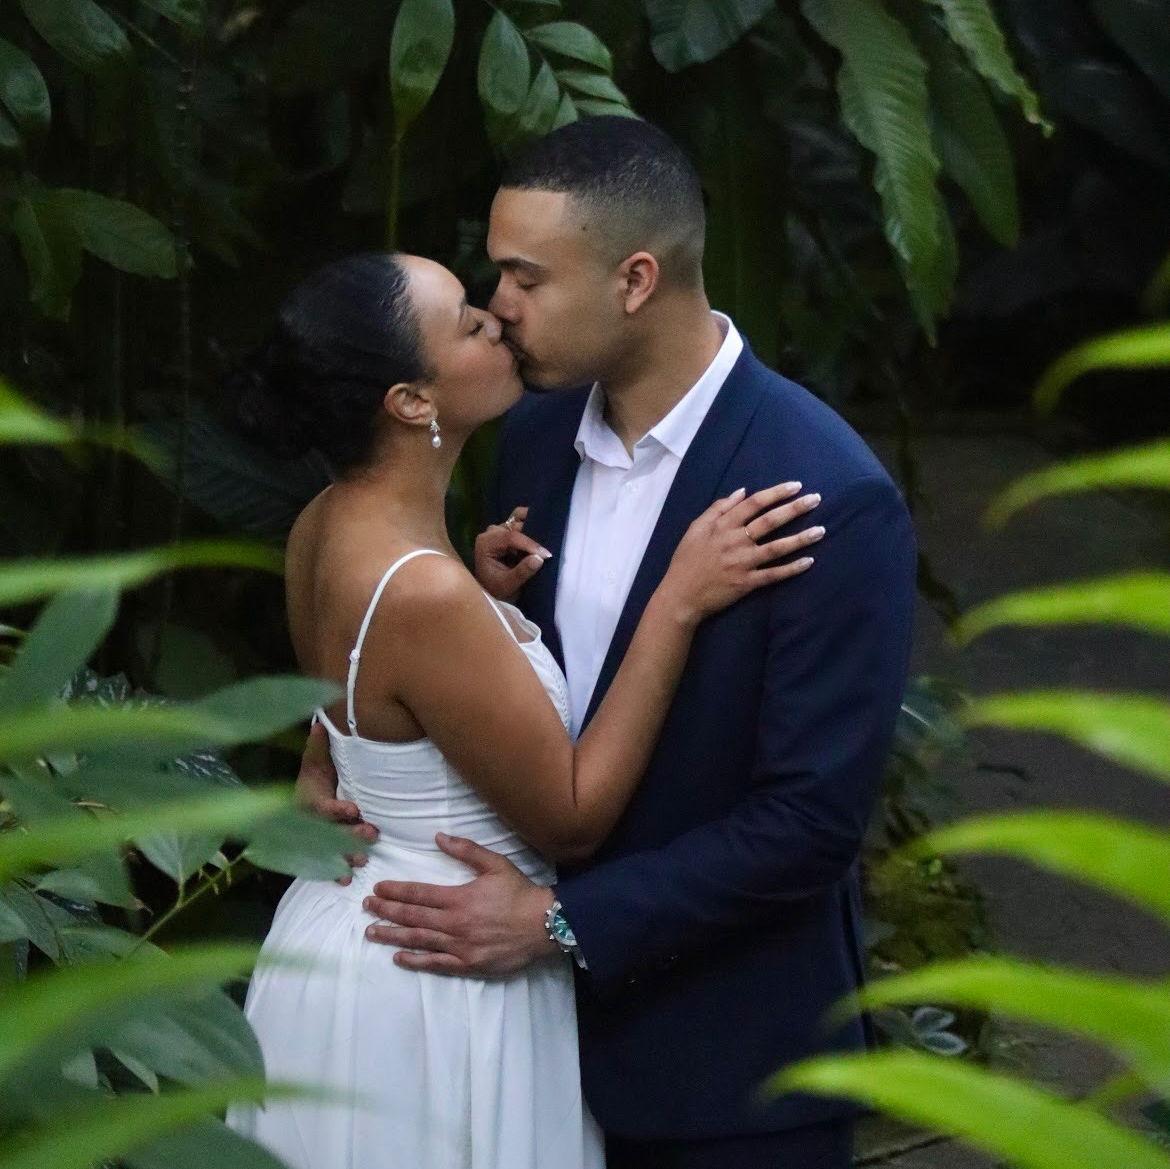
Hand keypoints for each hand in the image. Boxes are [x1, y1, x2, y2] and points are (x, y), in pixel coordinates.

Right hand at [296, 720, 378, 885]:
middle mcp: (308, 822)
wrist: (303, 792)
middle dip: (348, 835)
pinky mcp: (317, 849)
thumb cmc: (315, 773)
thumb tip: (321, 723)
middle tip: (371, 833)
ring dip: (344, 856)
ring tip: (362, 860)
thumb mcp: (315, 758)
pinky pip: (323, 863)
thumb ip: (318, 745)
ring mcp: (312, 838)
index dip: (337, 809)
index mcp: (308, 799)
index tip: (354, 809)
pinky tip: (344, 881)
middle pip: (327, 832)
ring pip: (328, 851)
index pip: (322, 806)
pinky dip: (332, 873)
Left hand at [362, 832, 556, 976]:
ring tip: (372, 932)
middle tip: (366, 908)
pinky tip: (399, 958)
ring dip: (393, 936)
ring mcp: (459, 947)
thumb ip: (466, 850)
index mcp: (459, 898)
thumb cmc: (519, 893)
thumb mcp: (496, 864)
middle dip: (386, 911)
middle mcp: (454, 923)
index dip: (396, 891)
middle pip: (413, 917)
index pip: (419, 894)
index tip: (377, 889)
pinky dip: (415, 961)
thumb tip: (438, 837)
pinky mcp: (468, 964)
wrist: (544, 925)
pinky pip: (436, 964)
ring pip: (419, 940)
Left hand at [473, 506, 551, 600]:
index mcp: (486, 543)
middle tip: (549, 547)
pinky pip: (520, 520)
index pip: (510, 537)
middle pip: (515, 526)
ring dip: (533, 528)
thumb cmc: (496, 588)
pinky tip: (543, 532)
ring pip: (518, 520)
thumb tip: (539, 558)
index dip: (529, 544)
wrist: (492, 589)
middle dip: (533, 535)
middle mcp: (492, 532)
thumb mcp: (508, 585)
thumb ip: (522, 572)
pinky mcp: (508, 530)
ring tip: (548, 539)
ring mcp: (500, 529)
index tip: (546, 555)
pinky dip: (531, 524)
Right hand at [658, 481, 823, 625]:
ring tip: (821, 530)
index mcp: (723, 526)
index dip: (776, 493)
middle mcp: (735, 541)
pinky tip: (809, 561)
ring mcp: (743, 563)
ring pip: (777, 547)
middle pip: (770, 521)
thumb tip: (742, 492)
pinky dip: (792, 568)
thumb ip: (718, 509)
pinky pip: (774, 575)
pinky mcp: (747, 583)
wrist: (680, 595)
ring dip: (801, 538)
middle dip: (795, 508)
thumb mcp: (695, 528)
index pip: (754, 504)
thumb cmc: (686, 560)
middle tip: (816, 499)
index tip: (796, 486)